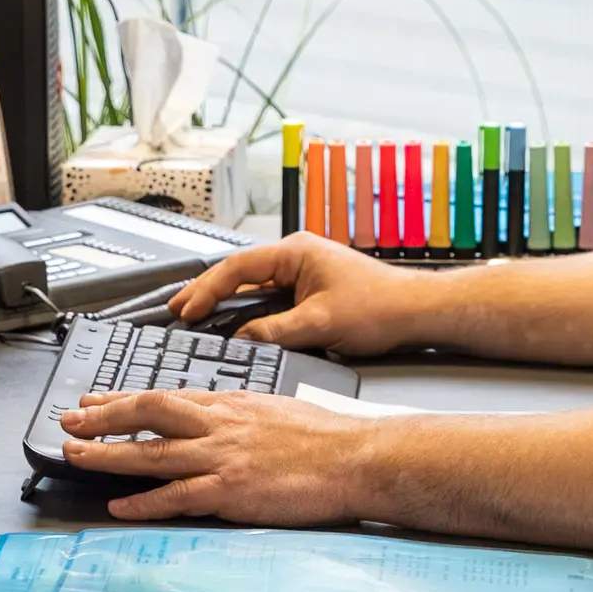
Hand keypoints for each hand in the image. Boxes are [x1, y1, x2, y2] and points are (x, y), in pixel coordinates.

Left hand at [59, 389, 375, 523]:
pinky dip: (143, 502)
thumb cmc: (324, 435)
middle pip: (147, 413)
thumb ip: (239, 410)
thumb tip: (218, 412)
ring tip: (75, 455)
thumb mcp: (274, 406)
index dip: (124, 399)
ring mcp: (222, 457)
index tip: (95, 400)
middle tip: (69, 420)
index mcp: (229, 403)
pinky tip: (119, 504)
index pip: (164, 395)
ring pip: (152, 452)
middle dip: (103, 417)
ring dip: (108, 454)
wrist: (354, 457)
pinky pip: (177, 496)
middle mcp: (218, 424)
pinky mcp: (230, 490)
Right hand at [170, 232, 428, 353]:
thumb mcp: (322, 323)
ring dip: (224, 301)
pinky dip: (245, 311)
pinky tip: (232, 325)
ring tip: (194, 316)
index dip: (208, 289)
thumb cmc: (382, 306)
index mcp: (295, 252)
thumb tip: (242, 339)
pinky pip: (267, 298)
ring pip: (251, 286)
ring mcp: (302, 273)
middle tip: (175, 308)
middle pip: (238, 273)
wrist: (417, 311)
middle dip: (205, 291)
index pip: (238, 266)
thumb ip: (276, 331)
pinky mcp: (309, 291)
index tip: (188, 308)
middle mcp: (296, 257)